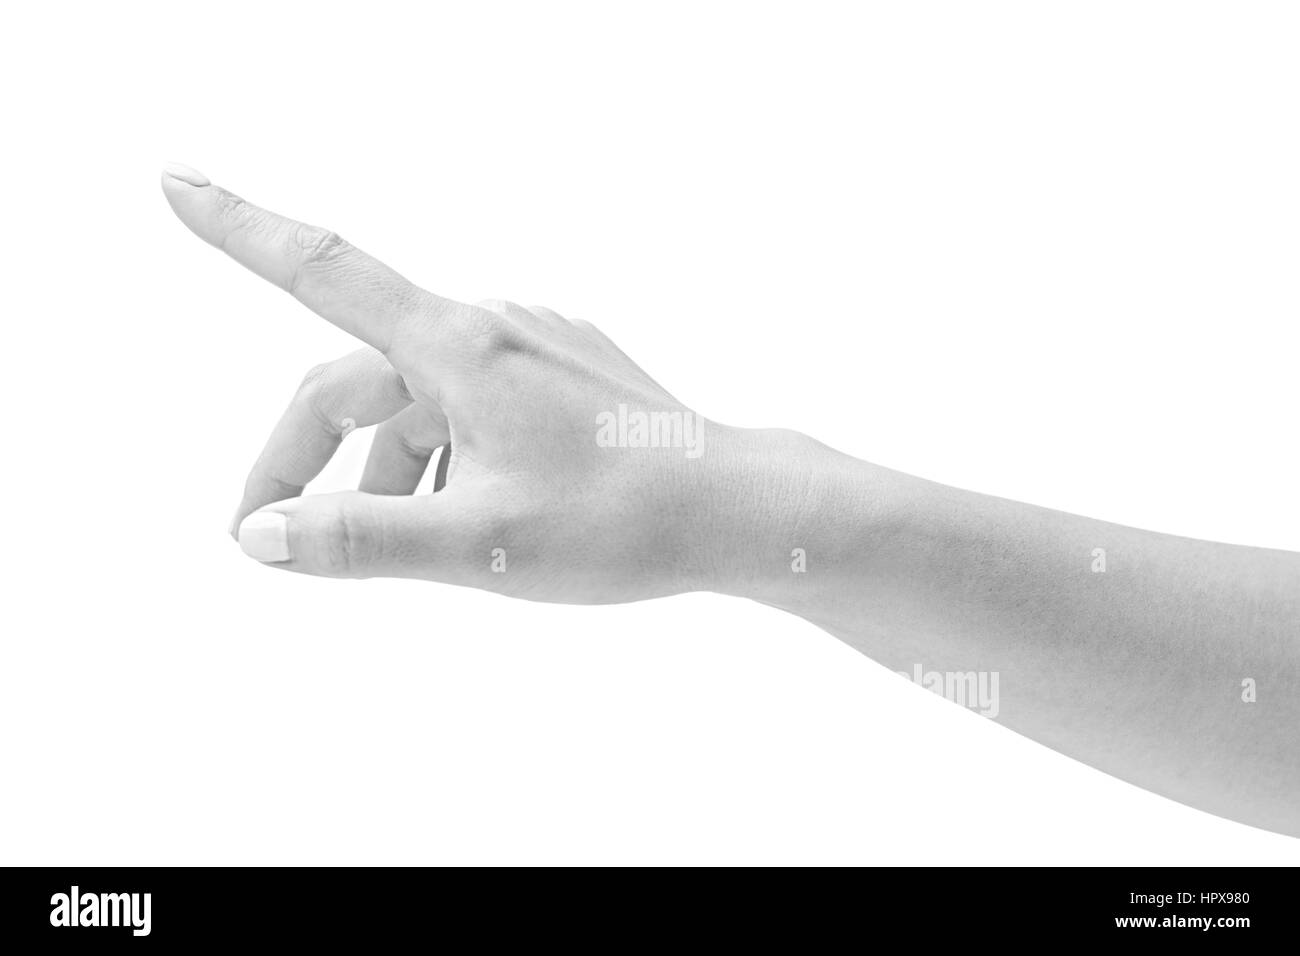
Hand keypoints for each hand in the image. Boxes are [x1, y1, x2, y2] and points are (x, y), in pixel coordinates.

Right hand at [161, 164, 771, 602]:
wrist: (737, 510)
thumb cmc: (622, 523)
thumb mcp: (481, 545)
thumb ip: (365, 539)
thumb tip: (263, 534)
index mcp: (460, 347)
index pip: (324, 271)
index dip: (242, 228)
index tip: (176, 182)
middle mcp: (490, 328)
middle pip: (356, 378)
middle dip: (305, 456)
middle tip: (265, 535)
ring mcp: (531, 347)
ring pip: (417, 401)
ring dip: (384, 470)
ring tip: (398, 544)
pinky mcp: (561, 373)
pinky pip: (470, 405)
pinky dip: (442, 457)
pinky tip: (467, 515)